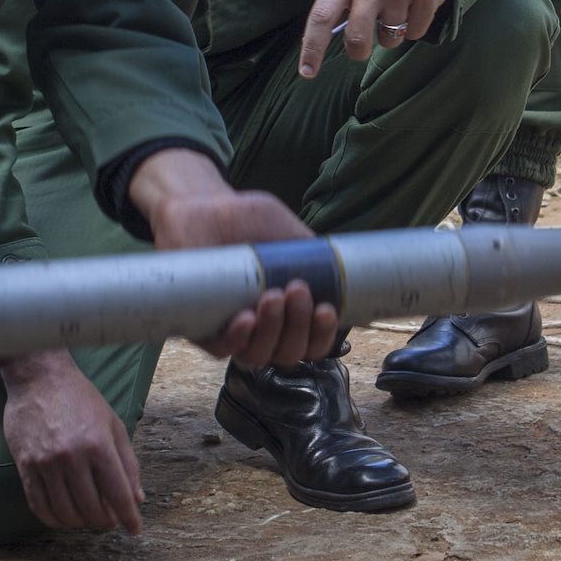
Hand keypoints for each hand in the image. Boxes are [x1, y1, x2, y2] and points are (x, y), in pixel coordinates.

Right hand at [0, 349, 143, 533]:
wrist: (39, 378)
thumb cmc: (80, 398)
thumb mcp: (113, 424)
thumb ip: (127, 463)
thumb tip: (137, 498)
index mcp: (99, 445)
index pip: (118, 494)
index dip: (129, 518)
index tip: (134, 529)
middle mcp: (72, 457)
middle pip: (92, 509)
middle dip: (104, 522)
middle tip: (108, 521)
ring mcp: (45, 463)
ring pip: (65, 512)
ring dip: (80, 523)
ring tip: (87, 519)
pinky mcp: (25, 466)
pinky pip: (38, 505)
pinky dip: (53, 519)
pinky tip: (63, 517)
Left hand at [125, 148, 337, 369]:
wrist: (206, 205)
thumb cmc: (250, 221)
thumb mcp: (292, 235)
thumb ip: (321, 260)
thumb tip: (359, 282)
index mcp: (289, 314)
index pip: (313, 343)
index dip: (323, 335)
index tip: (326, 309)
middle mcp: (263, 329)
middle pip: (289, 354)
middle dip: (299, 327)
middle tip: (297, 289)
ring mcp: (233, 330)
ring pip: (259, 355)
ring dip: (273, 331)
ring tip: (272, 295)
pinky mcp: (202, 328)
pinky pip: (222, 349)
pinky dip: (237, 338)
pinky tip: (246, 317)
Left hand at [298, 0, 451, 74]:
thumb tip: (331, 33)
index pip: (322, 17)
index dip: (312, 48)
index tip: (307, 71)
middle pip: (358, 39)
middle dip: (357, 50)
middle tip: (361, 45)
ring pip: (390, 39)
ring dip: (389, 33)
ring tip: (393, 8)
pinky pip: (415, 32)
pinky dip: (412, 27)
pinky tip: (412, 4)